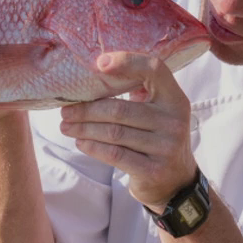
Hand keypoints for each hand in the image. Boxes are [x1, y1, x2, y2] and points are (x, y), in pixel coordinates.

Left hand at [58, 53, 196, 209]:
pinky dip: (93, 147)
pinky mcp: (153, 170)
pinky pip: (115, 154)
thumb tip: (95, 75)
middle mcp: (174, 121)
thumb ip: (139, 92)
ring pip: (114, 132)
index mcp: (175, 100)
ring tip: (67, 126)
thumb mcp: (159, 112)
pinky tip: (81, 142)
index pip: (154, 69)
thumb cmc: (157, 138)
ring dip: (85, 128)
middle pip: (121, 108)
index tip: (99, 64)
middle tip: (66, 111)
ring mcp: (165, 147)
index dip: (127, 61)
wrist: (176, 181)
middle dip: (87, 109)